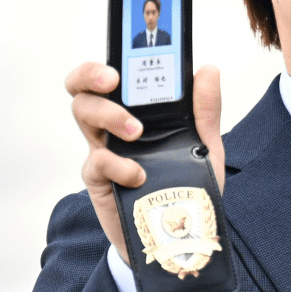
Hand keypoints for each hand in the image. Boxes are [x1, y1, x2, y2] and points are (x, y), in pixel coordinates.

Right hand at [66, 62, 224, 265]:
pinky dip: (119, 166)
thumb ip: (206, 110)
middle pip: (83, 89)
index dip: (108, 58)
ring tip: (136, 131)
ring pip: (83, 115)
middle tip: (114, 80)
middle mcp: (113, 127)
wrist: (179, 239)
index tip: (122, 52)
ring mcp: (103, 152)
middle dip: (91, 75)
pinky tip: (139, 174)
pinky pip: (98, 162)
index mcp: (136, 112)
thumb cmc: (186, 186)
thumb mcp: (206, 146)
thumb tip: (207, 70)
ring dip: (109, 115)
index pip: (112, 76)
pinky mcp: (99, 181)